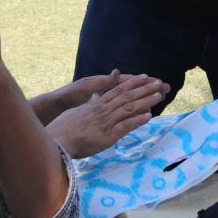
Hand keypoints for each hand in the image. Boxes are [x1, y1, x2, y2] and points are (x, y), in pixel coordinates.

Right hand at [47, 72, 167, 157]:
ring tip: (159, 95)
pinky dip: (138, 120)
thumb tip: (95, 96)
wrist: (57, 141)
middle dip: (145, 89)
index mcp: (97, 105)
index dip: (133, 83)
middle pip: (127, 96)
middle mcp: (103, 110)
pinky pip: (125, 126)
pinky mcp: (108, 136)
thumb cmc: (64, 128)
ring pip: (129, 108)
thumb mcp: (78, 111)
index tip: (144, 77)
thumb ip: (89, 104)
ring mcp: (106, 122)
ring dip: (145, 101)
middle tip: (160, 82)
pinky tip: (149, 116)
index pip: (118, 90)